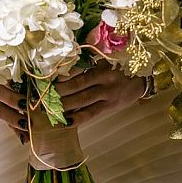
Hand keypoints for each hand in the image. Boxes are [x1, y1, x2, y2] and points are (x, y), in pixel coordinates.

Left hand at [0, 63, 146, 140]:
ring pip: (82, 102)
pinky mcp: (109, 108)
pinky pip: (91, 114)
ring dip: (63, 107)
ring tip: (46, 110)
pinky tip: (65, 123)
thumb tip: (62, 66)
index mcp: (101, 66)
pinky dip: (77, 119)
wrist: (143, 79)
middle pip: (76, 88)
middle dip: (57, 94)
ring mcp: (107, 96)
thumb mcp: (106, 59)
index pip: (77, 73)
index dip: (60, 79)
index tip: (43, 82)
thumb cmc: (120, 67)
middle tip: (38, 98)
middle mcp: (104, 81)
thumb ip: (87, 61)